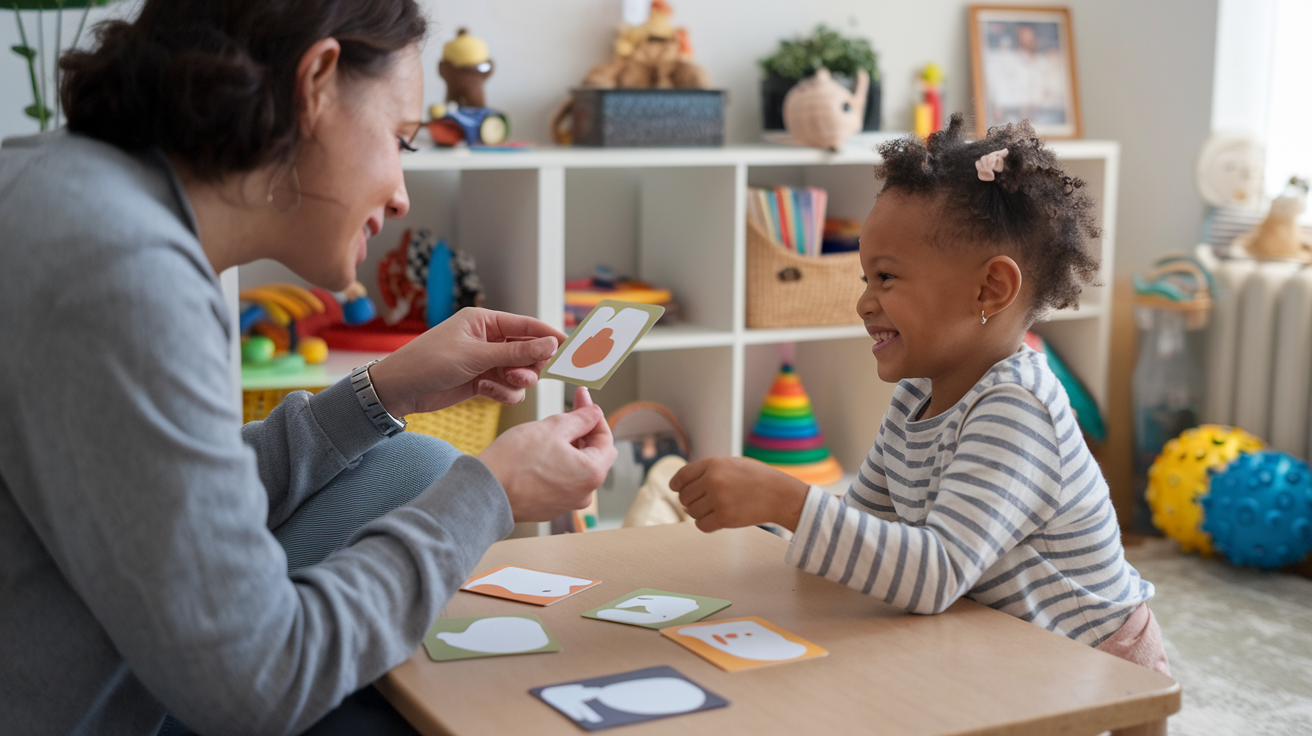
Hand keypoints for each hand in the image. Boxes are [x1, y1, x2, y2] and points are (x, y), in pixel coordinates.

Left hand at [369, 308, 565, 415]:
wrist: (399, 390)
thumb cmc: (430, 362)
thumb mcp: (476, 355)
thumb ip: (516, 351)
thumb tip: (551, 344)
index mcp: (485, 322)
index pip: (526, 325)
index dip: (549, 336)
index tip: (571, 347)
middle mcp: (488, 340)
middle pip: (528, 351)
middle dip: (531, 364)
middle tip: (526, 374)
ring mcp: (485, 362)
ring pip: (520, 372)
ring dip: (518, 380)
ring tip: (505, 383)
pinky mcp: (481, 382)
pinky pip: (507, 388)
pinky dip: (504, 392)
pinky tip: (487, 391)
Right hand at [478, 386, 617, 522]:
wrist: (484, 493)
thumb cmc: (515, 461)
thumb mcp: (552, 428)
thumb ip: (580, 419)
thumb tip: (594, 413)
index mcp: (592, 473)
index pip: (605, 438)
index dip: (594, 415)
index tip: (582, 398)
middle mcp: (585, 493)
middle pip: (593, 454)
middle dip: (582, 430)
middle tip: (568, 410)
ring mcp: (567, 503)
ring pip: (576, 467)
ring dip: (569, 447)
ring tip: (548, 432)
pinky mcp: (549, 507)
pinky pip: (561, 480)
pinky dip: (557, 464)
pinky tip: (539, 452)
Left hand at [670, 457, 808, 532]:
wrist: (780, 494)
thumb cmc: (756, 478)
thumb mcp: (731, 464)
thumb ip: (708, 471)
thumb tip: (681, 490)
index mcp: (713, 464)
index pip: (682, 476)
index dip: (676, 484)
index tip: (676, 489)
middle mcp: (713, 480)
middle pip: (684, 496)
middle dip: (690, 501)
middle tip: (704, 502)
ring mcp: (718, 500)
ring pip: (691, 512)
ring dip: (699, 513)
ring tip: (715, 508)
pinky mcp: (725, 518)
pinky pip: (701, 525)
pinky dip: (705, 524)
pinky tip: (716, 519)